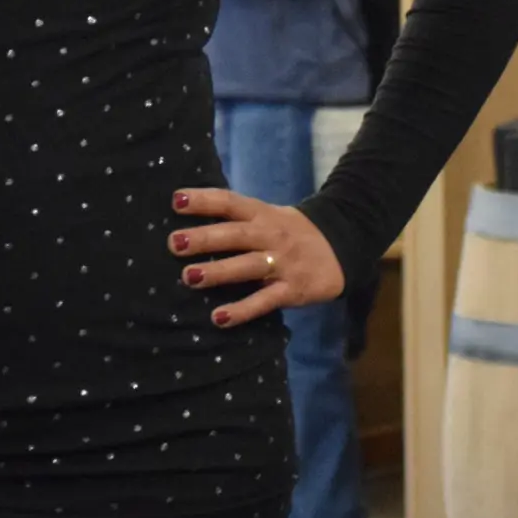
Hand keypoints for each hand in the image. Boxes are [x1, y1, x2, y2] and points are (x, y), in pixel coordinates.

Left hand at [168, 188, 344, 327]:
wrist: (342, 247)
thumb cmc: (292, 233)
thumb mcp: (270, 216)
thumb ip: (238, 219)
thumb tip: (191, 220)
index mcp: (262, 214)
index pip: (231, 202)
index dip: (205, 200)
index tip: (177, 200)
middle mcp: (271, 235)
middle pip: (236, 234)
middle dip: (205, 238)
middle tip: (174, 243)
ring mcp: (282, 263)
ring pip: (247, 266)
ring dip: (218, 271)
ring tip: (189, 277)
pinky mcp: (292, 289)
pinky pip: (264, 301)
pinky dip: (242, 310)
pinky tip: (219, 318)